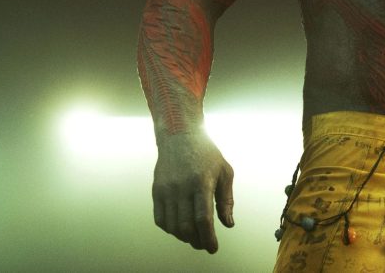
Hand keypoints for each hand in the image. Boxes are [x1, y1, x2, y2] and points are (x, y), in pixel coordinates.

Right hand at [151, 130, 234, 252]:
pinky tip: (180, 227)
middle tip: (204, 243)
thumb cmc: (206, 153)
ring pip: (172, 226)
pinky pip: (160, 219)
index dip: (208, 238)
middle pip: (186, 226)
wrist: (180, 136)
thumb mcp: (225, 172)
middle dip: (197, 241)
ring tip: (194, 237)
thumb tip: (228, 224)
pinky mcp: (156, 190)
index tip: (213, 248)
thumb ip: (226, 200)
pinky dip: (170, 229)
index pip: (203, 218)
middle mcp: (182, 187)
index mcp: (202, 182)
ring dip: (184, 237)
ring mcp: (166, 189)